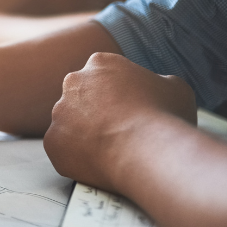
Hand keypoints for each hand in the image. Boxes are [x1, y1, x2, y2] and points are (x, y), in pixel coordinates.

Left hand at [45, 53, 196, 187]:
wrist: (146, 151)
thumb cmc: (164, 116)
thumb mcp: (174, 87)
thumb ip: (156, 83)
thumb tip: (153, 89)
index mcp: (100, 63)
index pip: (103, 75)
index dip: (117, 93)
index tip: (128, 108)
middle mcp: (72, 83)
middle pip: (81, 97)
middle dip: (95, 111)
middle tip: (117, 129)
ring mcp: (58, 113)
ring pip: (69, 123)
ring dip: (84, 134)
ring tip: (111, 149)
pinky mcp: (51, 142)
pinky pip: (62, 149)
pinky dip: (76, 156)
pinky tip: (98, 163)